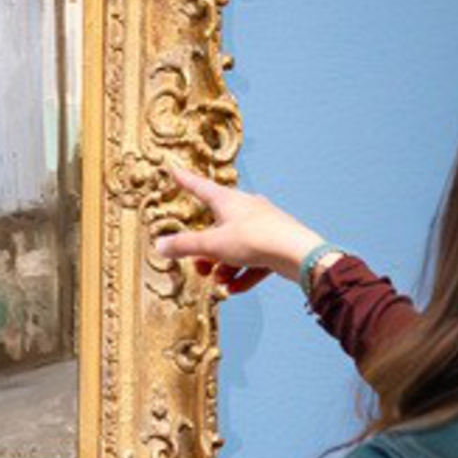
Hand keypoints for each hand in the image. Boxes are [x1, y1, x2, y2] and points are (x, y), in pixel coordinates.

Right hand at [158, 161, 321, 296]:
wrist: (298, 254)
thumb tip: (160, 246)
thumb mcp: (213, 244)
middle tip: (200, 268)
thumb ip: (185, 246)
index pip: (199, 186)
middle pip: (216, 228)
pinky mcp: (275, 244)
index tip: (173, 168)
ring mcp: (263, 226)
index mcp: (228, 200)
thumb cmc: (255, 239)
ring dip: (224, 267)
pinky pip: (253, 261)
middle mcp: (246, 209)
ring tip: (220, 282)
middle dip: (206, 252)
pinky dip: (243, 274)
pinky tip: (235, 289)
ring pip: (235, 247)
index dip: (183, 179)